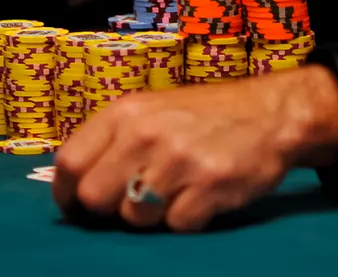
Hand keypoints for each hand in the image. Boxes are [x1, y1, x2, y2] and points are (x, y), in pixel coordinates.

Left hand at [54, 64, 337, 231]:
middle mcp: (146, 133)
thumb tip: (75, 188)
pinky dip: (189, 218)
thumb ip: (114, 142)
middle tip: (134, 201)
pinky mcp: (210, 185)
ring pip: (135, 217)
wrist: (270, 112)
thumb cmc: (204, 116)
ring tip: (177, 191)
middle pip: (95, 197)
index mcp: (126, 113)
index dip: (68, 194)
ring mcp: (178, 159)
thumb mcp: (152, 111)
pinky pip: (177, 225)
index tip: (79, 207)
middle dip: (110, 209)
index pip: (70, 163)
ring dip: (153, 215)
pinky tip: (203, 195)